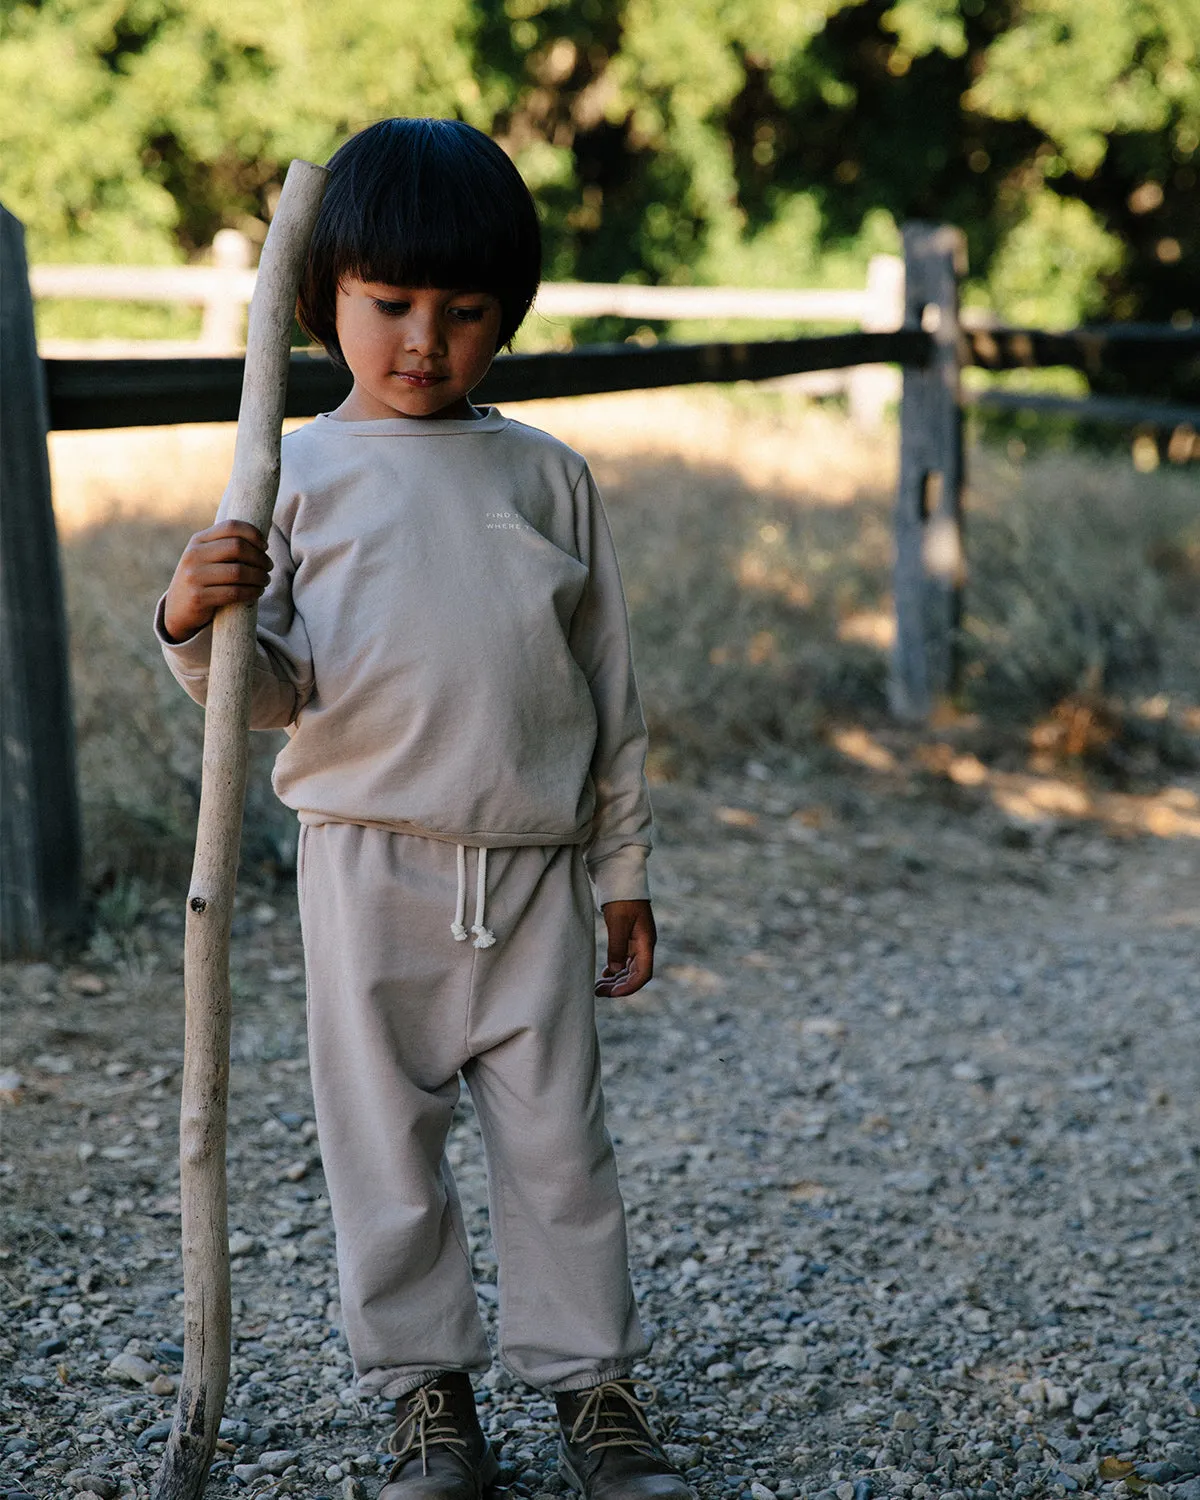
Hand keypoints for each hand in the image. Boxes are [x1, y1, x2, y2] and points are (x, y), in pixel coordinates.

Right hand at [162, 521, 272, 641]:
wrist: (178, 610)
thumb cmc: (202, 580)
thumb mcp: (206, 557)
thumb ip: (225, 546)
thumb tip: (261, 538)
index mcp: (198, 540)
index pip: (231, 527)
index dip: (253, 534)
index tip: (265, 547)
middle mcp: (193, 555)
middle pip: (237, 547)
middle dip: (260, 557)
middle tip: (269, 566)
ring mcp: (194, 576)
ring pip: (238, 572)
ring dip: (259, 576)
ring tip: (265, 580)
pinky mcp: (199, 598)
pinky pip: (234, 592)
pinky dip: (252, 592)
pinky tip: (257, 591)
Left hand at [595, 899, 655, 997]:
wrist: (621, 879)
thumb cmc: (622, 899)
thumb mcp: (618, 922)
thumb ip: (617, 946)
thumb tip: (615, 971)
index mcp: (646, 942)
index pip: (643, 973)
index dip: (629, 987)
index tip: (612, 994)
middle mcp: (644, 945)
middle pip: (635, 974)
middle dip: (618, 986)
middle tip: (598, 992)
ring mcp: (637, 942)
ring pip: (628, 969)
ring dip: (615, 980)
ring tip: (598, 987)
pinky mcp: (628, 939)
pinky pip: (624, 961)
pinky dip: (615, 970)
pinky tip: (604, 975)